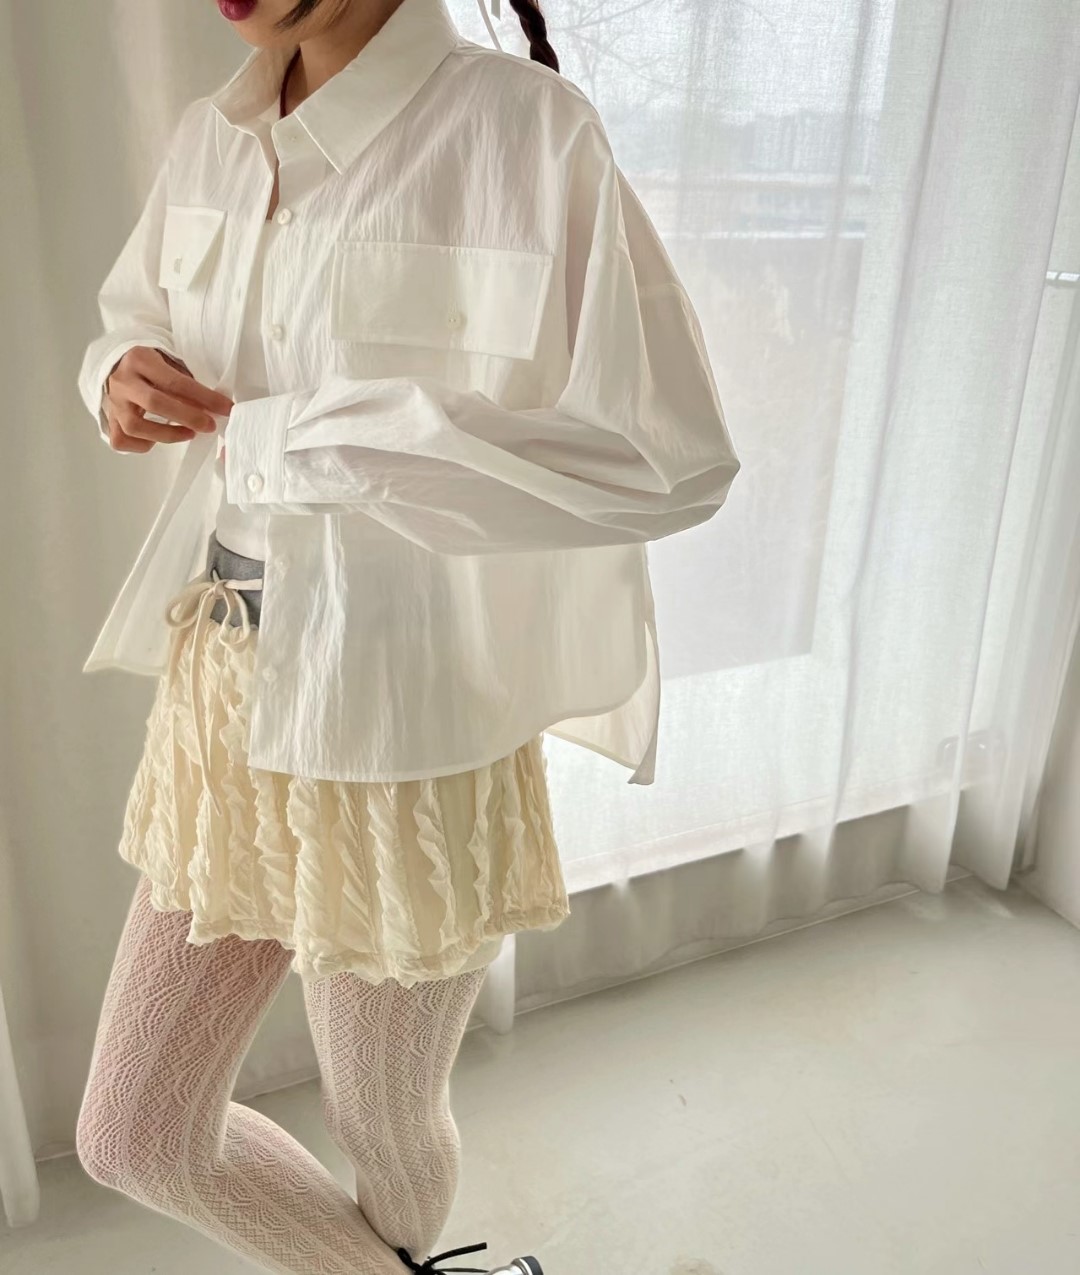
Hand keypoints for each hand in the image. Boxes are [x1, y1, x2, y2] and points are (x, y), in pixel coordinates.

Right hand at [103, 348, 233, 453]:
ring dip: (167, 434)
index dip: (204, 397)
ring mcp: (113, 402)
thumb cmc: (152, 365)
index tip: (226, 408)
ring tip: (189, 434)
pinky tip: (158, 440)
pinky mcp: (109, 419)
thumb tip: (213, 407)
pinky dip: (141, 445)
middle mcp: (123, 381)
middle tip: (210, 425)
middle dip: (187, 417)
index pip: (175, 381)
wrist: (117, 364)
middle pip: (154, 403)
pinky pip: (121, 440)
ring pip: (135, 426)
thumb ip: (187, 382)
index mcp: (140, 360)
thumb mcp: (169, 362)